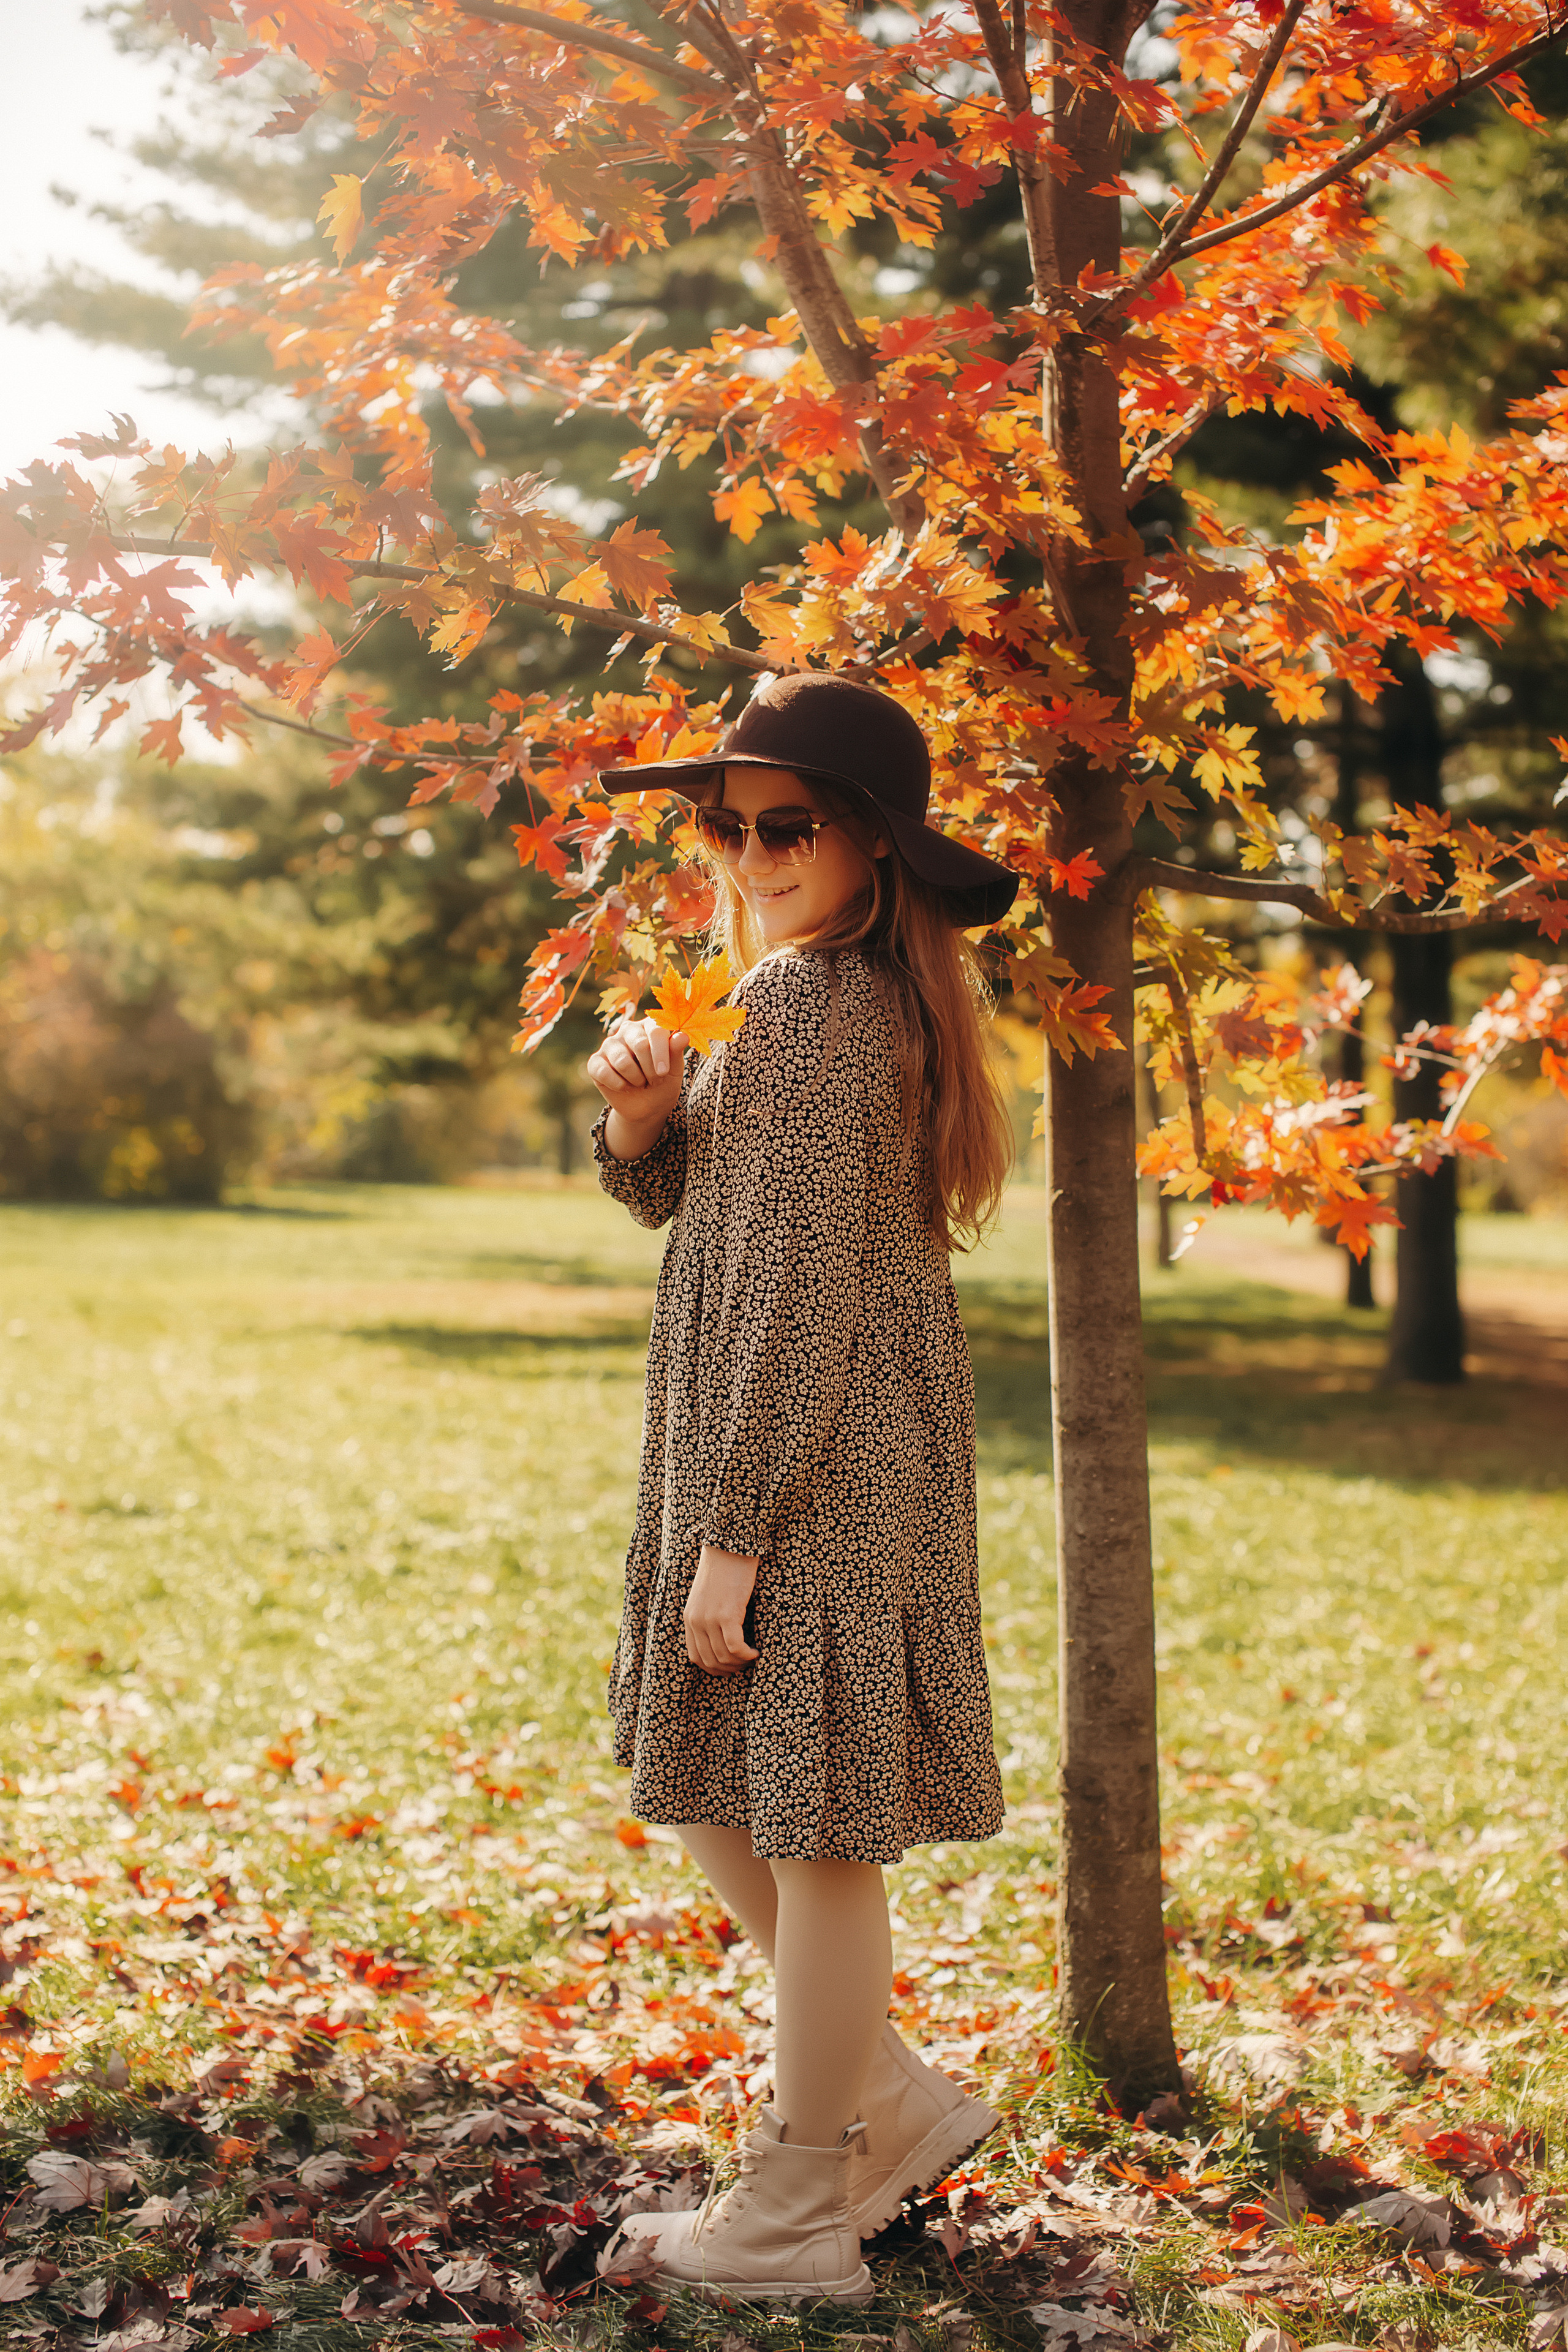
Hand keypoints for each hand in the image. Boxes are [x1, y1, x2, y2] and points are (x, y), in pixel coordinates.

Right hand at [587, 1015, 688, 1160]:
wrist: (647, 1107)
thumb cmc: (663, 1083)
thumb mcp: (674, 1071)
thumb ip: (676, 1053)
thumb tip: (683, 1035)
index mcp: (650, 1026)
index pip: (656, 1030)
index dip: (661, 1053)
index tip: (663, 1072)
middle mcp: (628, 1030)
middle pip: (640, 1044)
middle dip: (650, 1070)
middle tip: (654, 1080)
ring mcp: (610, 1044)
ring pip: (622, 1061)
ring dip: (636, 1079)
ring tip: (640, 1082)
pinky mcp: (595, 1061)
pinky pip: (604, 1072)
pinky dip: (619, 1085)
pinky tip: (625, 1087)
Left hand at [683, 1544, 758, 1674]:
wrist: (730, 1545)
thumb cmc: (725, 1568)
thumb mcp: (709, 1596)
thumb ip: (710, 1616)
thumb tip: (724, 1639)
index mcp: (689, 1617)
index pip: (695, 1657)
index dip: (714, 1668)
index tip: (730, 1666)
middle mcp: (695, 1621)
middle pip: (709, 1661)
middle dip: (729, 1669)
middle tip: (745, 1664)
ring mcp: (709, 1619)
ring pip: (723, 1657)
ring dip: (740, 1663)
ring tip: (752, 1656)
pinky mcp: (726, 1614)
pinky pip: (735, 1647)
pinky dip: (747, 1655)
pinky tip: (756, 1651)